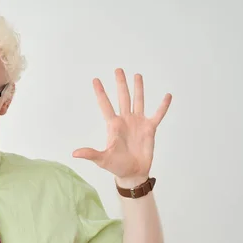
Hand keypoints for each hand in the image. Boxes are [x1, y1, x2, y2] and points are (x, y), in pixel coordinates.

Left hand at [73, 68, 171, 184]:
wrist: (133, 173)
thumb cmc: (116, 166)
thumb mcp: (102, 159)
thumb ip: (90, 154)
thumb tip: (74, 154)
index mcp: (113, 125)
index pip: (105, 105)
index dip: (101, 92)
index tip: (95, 80)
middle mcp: (125, 120)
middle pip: (122, 98)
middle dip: (120, 84)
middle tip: (118, 69)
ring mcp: (138, 123)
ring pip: (138, 101)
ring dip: (138, 89)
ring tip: (137, 75)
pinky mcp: (150, 129)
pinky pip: (158, 115)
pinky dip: (162, 106)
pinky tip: (167, 96)